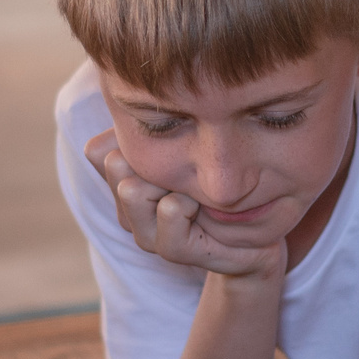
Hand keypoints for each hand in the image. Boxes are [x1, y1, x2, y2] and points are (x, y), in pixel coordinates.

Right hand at [84, 130, 283, 280]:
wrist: (259, 229)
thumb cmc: (219, 183)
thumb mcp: (182, 146)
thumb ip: (149, 130)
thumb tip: (120, 108)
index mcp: (126, 184)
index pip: (98, 152)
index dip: (128, 137)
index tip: (166, 140)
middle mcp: (129, 212)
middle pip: (114, 165)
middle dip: (151, 156)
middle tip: (182, 168)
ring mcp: (147, 234)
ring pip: (131, 190)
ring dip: (169, 181)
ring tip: (192, 191)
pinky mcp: (172, 250)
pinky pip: (168, 209)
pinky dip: (188, 202)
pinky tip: (202, 208)